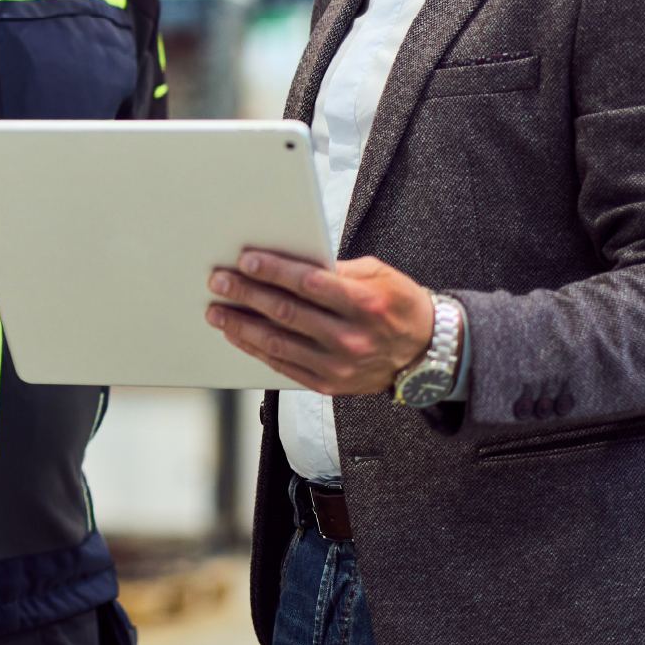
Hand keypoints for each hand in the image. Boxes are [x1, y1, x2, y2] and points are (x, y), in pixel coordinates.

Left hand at [204, 248, 435, 395]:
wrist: (428, 352)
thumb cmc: (399, 305)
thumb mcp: (379, 275)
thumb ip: (337, 268)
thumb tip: (290, 261)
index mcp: (365, 303)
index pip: (309, 283)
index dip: (274, 271)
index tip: (245, 260)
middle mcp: (351, 337)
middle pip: (286, 312)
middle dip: (246, 294)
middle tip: (218, 281)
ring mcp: (339, 364)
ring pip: (277, 342)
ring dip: (240, 324)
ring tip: (216, 310)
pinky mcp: (329, 384)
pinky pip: (282, 366)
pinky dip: (255, 348)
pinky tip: (237, 334)